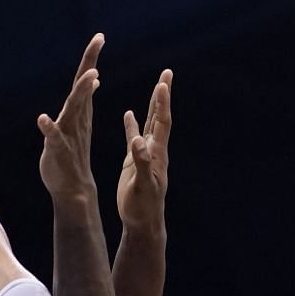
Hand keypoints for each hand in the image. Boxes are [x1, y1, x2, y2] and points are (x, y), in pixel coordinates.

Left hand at [37, 34, 102, 201]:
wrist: (73, 187)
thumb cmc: (72, 154)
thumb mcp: (79, 122)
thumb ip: (83, 100)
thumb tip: (92, 79)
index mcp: (80, 112)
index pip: (85, 80)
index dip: (91, 58)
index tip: (100, 36)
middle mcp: (76, 119)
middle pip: (82, 87)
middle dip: (89, 64)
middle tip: (98, 41)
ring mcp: (67, 133)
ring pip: (74, 109)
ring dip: (80, 93)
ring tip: (89, 75)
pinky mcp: (57, 149)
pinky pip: (53, 137)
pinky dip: (48, 127)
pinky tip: (42, 119)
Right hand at [117, 69, 172, 230]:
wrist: (143, 221)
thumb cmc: (143, 206)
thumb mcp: (141, 185)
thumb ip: (140, 162)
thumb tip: (138, 141)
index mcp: (156, 154)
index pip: (161, 122)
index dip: (162, 103)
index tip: (162, 82)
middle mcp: (154, 150)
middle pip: (160, 117)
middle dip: (162, 95)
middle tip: (167, 74)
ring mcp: (145, 154)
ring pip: (150, 123)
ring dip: (152, 105)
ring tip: (156, 86)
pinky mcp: (135, 160)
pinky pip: (134, 136)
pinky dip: (131, 123)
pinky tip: (128, 113)